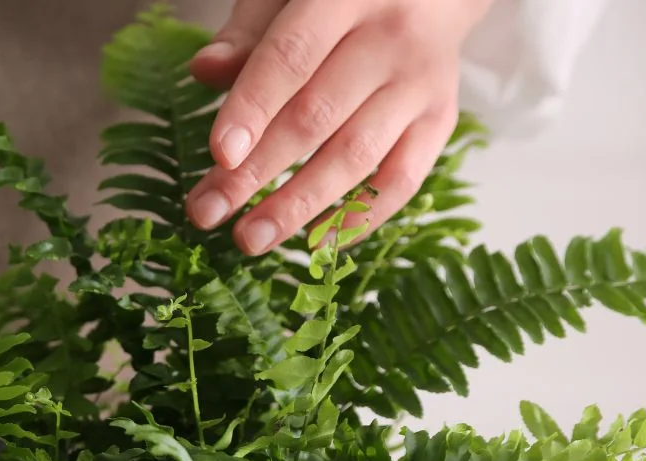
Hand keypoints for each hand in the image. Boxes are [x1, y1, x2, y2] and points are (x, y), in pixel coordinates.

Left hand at [185, 0, 494, 252]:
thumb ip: (248, 31)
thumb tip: (205, 71)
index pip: (292, 58)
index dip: (252, 109)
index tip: (218, 157)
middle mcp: (392, 40)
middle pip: (317, 117)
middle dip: (256, 172)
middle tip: (206, 212)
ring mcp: (422, 84)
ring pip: (356, 156)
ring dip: (299, 206)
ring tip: (249, 239)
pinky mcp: (440, 120)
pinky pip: (402, 181)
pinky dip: (358, 217)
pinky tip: (314, 243)